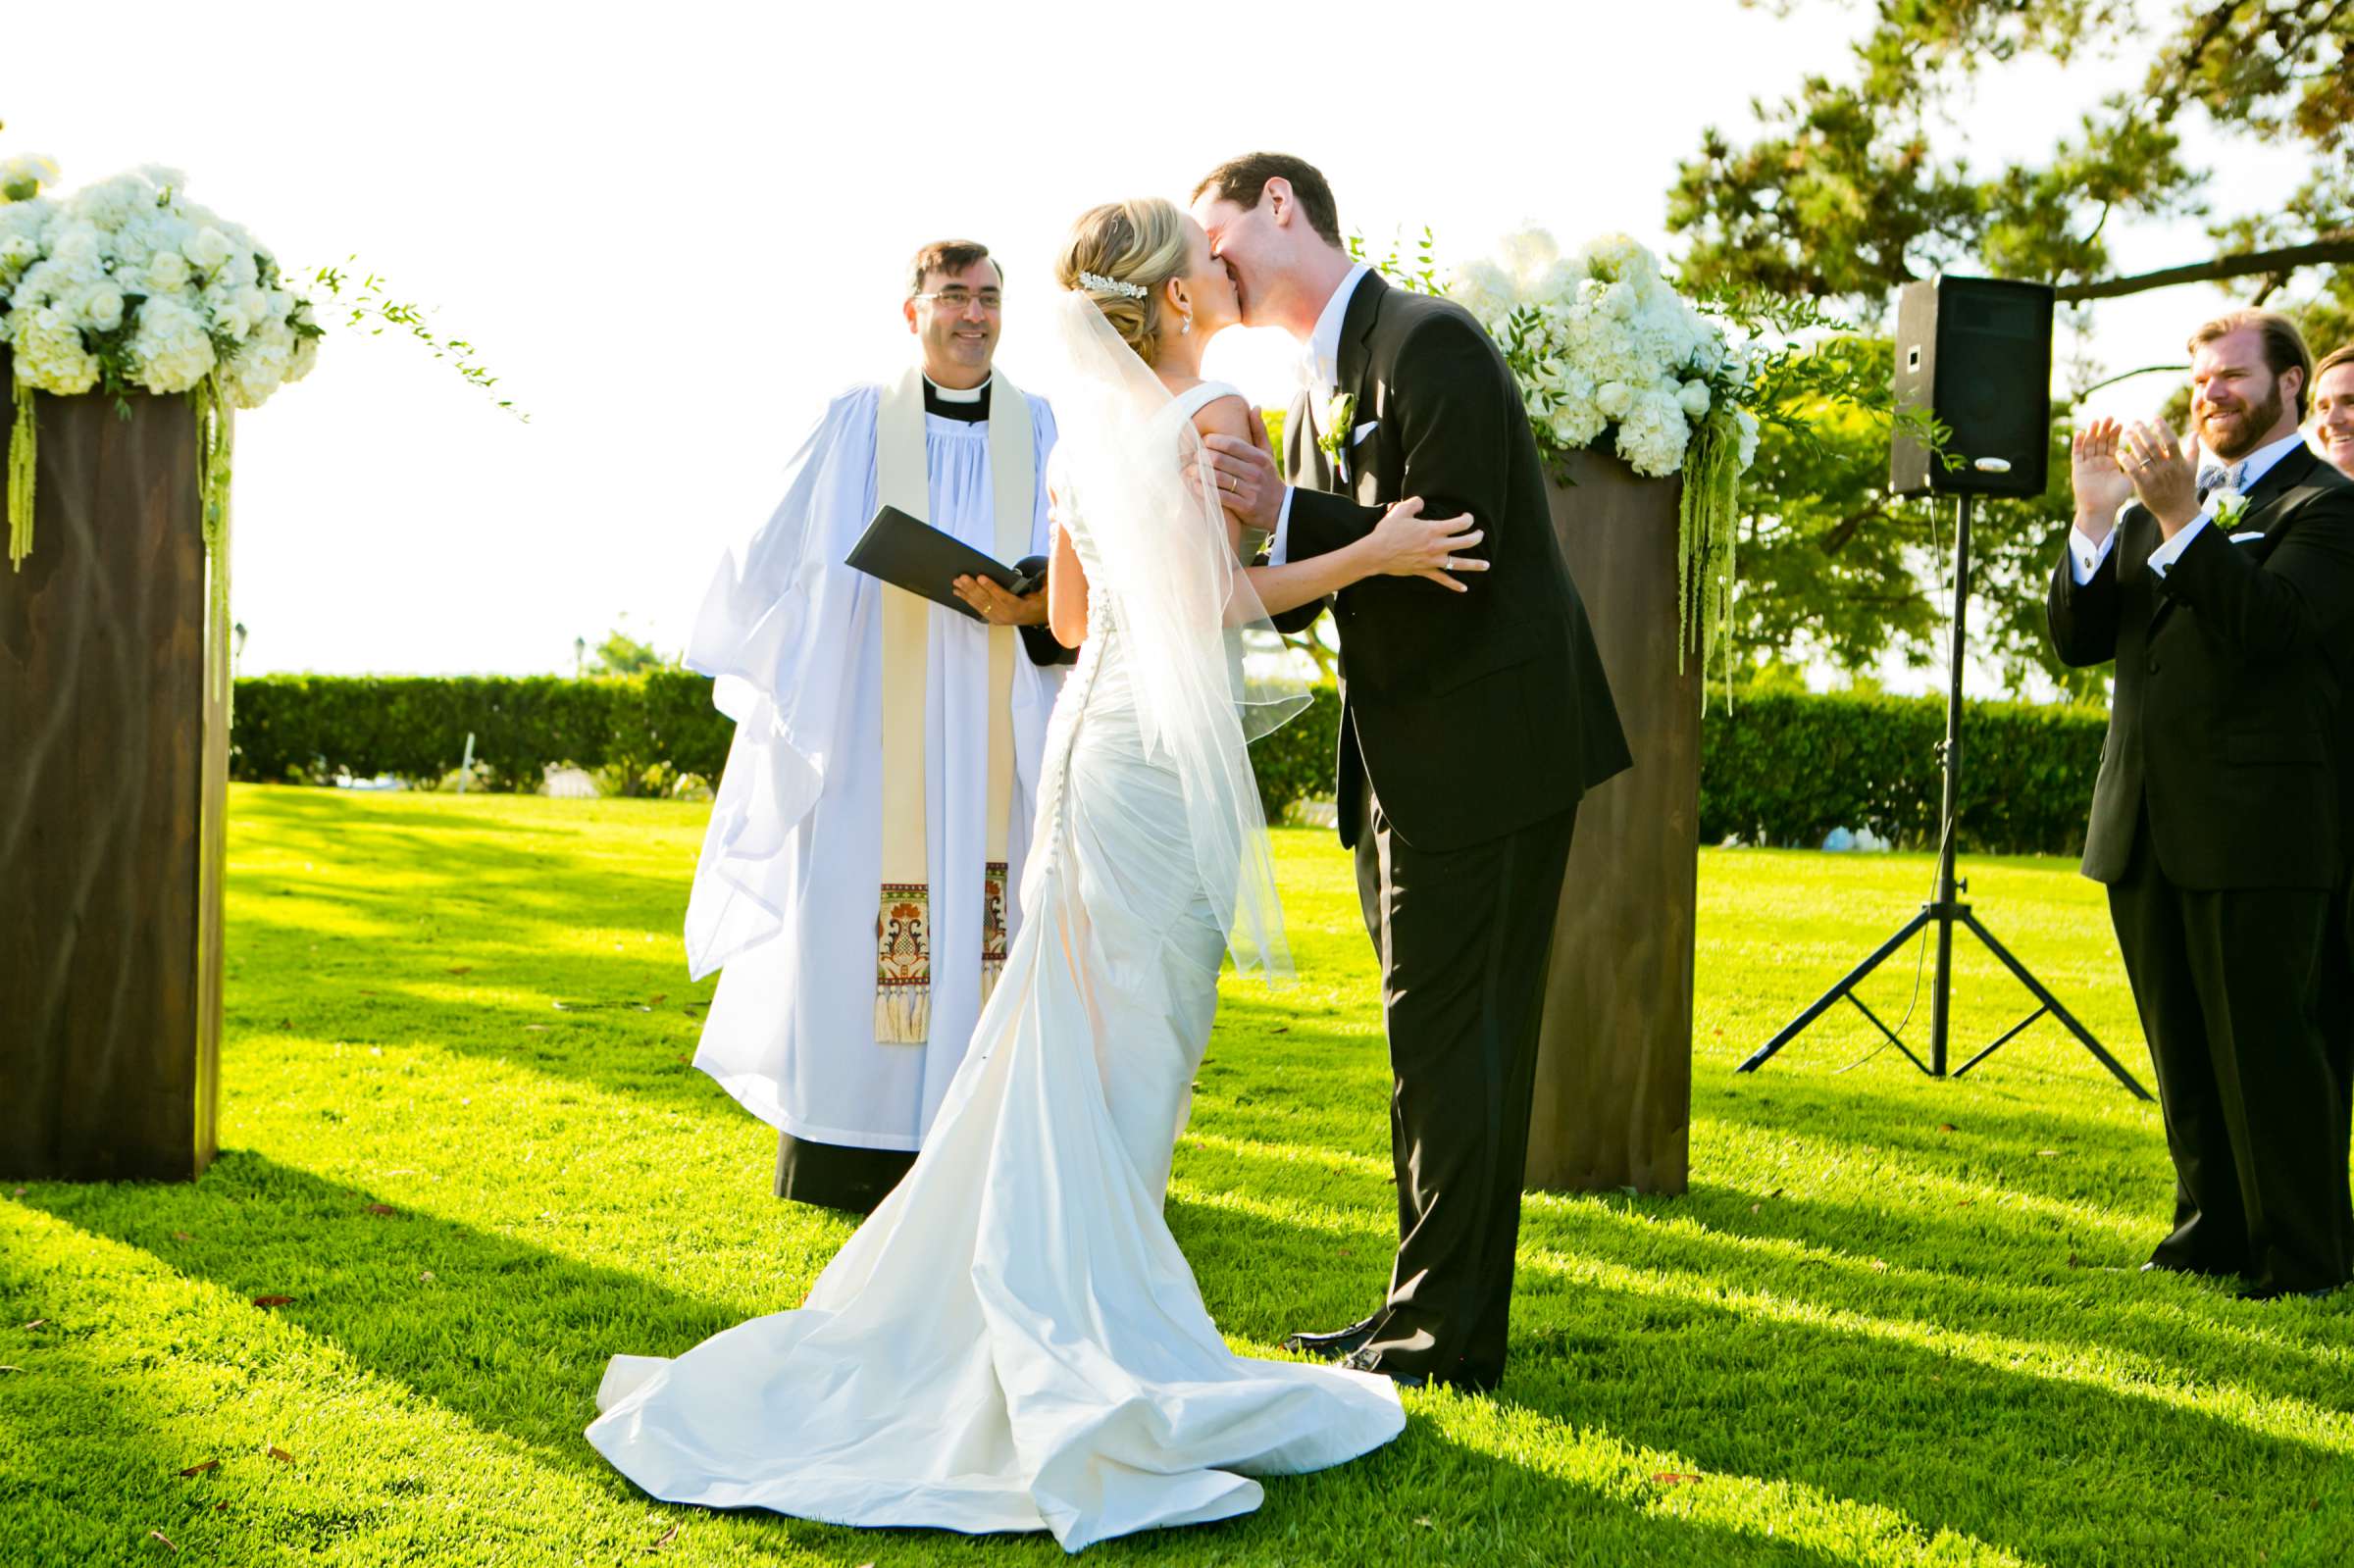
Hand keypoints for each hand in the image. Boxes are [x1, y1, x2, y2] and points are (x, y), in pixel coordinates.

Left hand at [951, 574, 1047, 625]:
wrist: (1037, 616)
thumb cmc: (1037, 600)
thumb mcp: (1042, 591)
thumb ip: (1041, 582)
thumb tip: (1044, 567)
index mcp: (1019, 607)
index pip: (1002, 596)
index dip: (991, 586)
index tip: (981, 576)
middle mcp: (1007, 615)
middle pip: (987, 600)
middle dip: (973, 588)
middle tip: (962, 577)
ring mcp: (998, 618)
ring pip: (980, 604)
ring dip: (966, 593)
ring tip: (956, 584)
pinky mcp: (993, 619)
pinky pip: (978, 608)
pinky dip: (968, 600)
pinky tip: (959, 593)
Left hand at [1200, 415, 1282, 532]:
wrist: (1282, 508)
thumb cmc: (1268, 477)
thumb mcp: (1267, 453)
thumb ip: (1259, 430)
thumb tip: (1255, 407)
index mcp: (1259, 457)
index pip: (1231, 444)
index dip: (1212, 440)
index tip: (1203, 441)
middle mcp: (1255, 473)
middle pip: (1220, 460)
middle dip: (1201, 457)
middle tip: (1192, 457)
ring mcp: (1250, 490)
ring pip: (1217, 478)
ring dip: (1199, 473)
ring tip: (1189, 470)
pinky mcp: (1245, 507)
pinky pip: (1219, 496)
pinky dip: (1204, 490)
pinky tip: (1195, 485)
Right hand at [1365, 497, 1486, 591]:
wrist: (1376, 553)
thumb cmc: (1388, 532)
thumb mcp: (1400, 511)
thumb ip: (1414, 504)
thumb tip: (1421, 502)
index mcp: (1433, 529)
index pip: (1460, 523)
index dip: (1468, 519)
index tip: (1468, 518)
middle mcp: (1437, 545)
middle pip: (1466, 542)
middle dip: (1477, 537)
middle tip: (1480, 535)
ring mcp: (1433, 560)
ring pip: (1460, 563)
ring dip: (1475, 564)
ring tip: (1486, 565)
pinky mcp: (1425, 571)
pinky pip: (1443, 580)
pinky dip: (1454, 585)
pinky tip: (1464, 588)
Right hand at [2069, 417, 2134, 540]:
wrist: (2101, 510)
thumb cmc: (2116, 497)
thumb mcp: (2130, 478)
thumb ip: (2135, 464)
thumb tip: (2149, 452)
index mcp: (2111, 462)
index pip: (2112, 444)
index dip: (2115, 434)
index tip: (2122, 424)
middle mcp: (2098, 461)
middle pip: (2100, 441)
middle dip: (2104, 429)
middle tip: (2109, 418)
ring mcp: (2087, 464)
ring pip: (2089, 444)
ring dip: (2092, 432)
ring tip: (2096, 421)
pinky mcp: (2077, 469)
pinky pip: (2077, 454)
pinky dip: (2078, 443)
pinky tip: (2081, 433)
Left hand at [2117, 418, 2198, 535]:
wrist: (2178, 511)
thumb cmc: (2185, 488)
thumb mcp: (2192, 468)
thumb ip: (2193, 450)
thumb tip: (2195, 433)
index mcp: (2179, 461)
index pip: (2171, 441)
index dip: (2163, 428)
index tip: (2155, 418)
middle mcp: (2167, 467)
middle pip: (2153, 446)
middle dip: (2143, 432)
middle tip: (2135, 422)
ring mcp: (2155, 476)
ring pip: (2142, 456)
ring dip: (2133, 442)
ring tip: (2126, 433)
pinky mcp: (2144, 485)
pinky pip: (2133, 470)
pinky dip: (2125, 460)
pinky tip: (2118, 452)